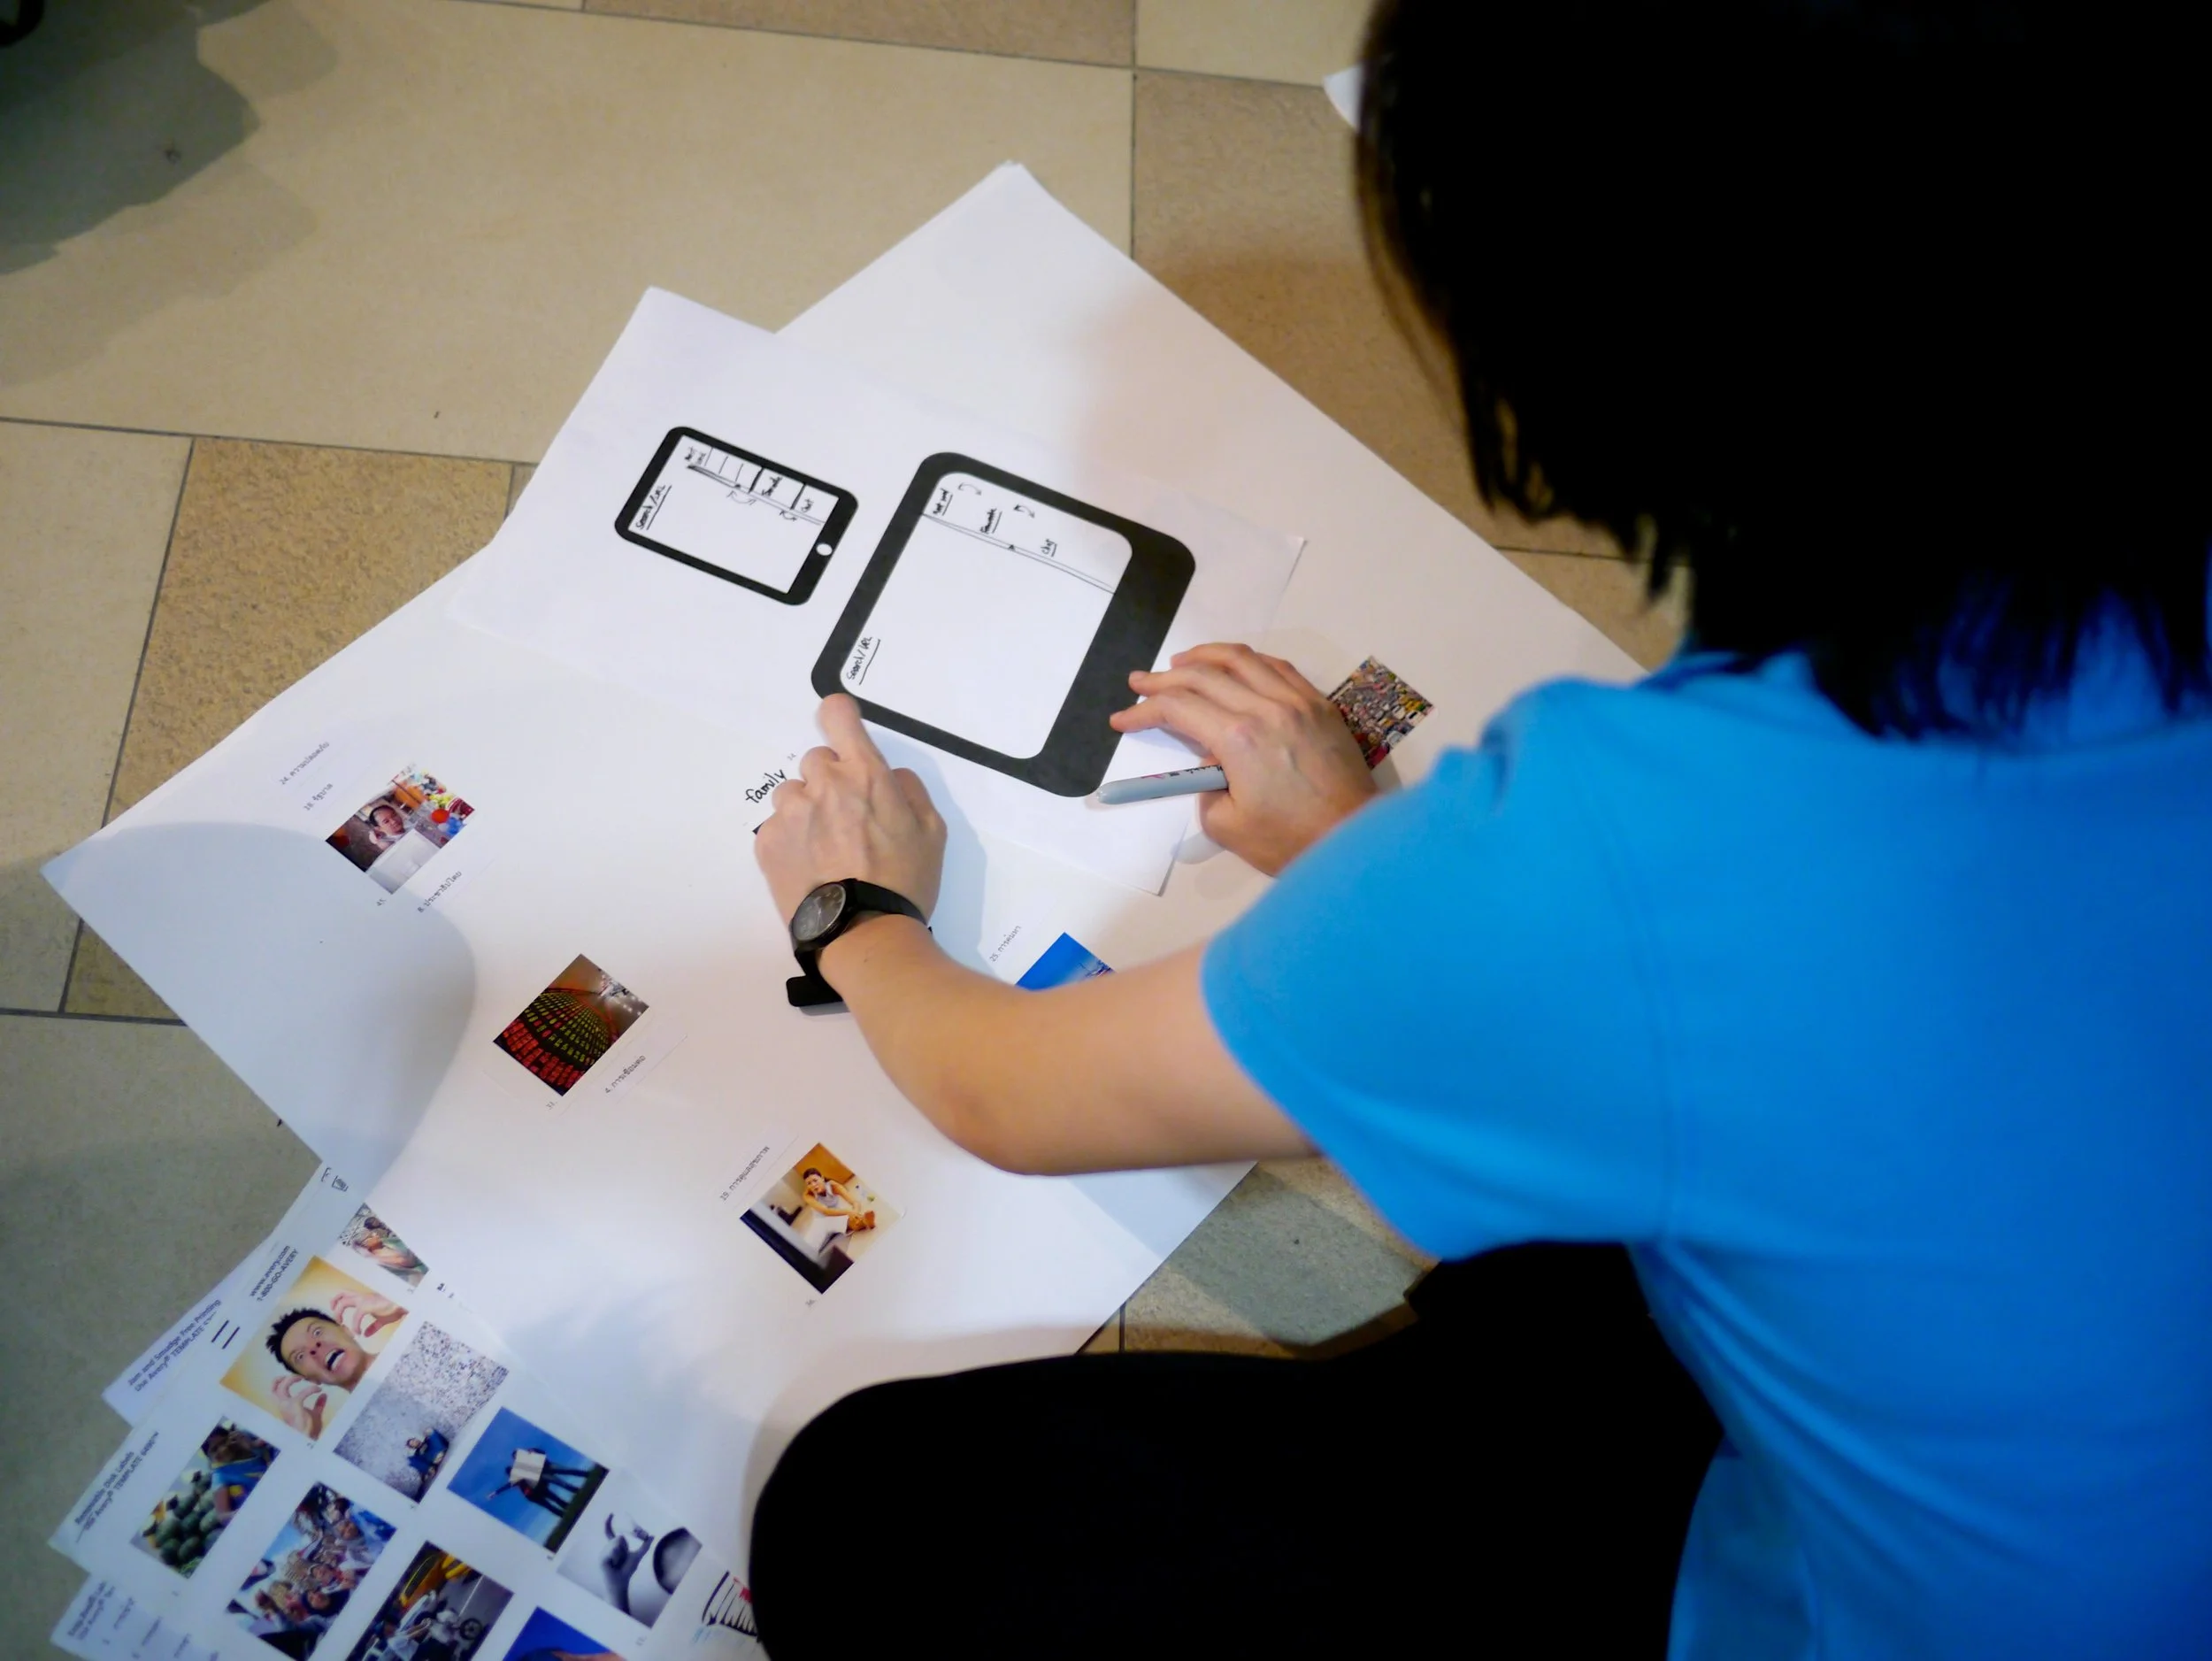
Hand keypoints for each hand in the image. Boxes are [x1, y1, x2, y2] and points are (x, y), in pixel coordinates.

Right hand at [269, 1376, 327, 1435]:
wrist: (308, 1442)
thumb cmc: (309, 1431)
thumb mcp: (315, 1416)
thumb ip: (318, 1405)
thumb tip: (324, 1395)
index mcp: (285, 1407)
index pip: (275, 1392)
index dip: (282, 1382)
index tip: (298, 1379)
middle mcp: (282, 1406)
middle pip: (274, 1387)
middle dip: (283, 1378)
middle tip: (298, 1377)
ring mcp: (287, 1407)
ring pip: (281, 1387)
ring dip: (293, 1379)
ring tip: (304, 1379)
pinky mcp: (295, 1407)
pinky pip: (301, 1393)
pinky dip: (311, 1389)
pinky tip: (319, 1390)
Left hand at [330, 1290, 400, 1337]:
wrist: (403, 1304)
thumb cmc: (395, 1309)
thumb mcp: (382, 1320)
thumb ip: (373, 1327)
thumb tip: (366, 1334)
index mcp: (365, 1299)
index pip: (348, 1294)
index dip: (338, 1300)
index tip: (335, 1309)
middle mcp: (362, 1297)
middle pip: (342, 1293)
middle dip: (334, 1303)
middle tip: (335, 1316)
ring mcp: (364, 1300)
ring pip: (344, 1302)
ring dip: (339, 1313)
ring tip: (341, 1323)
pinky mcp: (367, 1306)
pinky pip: (355, 1316)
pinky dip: (354, 1325)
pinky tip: (358, 1332)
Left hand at [756, 695, 946, 925]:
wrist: (863, 934)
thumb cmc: (904, 882)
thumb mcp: (932, 832)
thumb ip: (910, 790)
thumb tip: (889, 776)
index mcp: (865, 774)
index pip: (837, 714)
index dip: (839, 717)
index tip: (843, 732)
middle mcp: (822, 784)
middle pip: (816, 760)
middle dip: (831, 781)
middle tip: (848, 820)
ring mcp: (790, 814)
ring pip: (793, 794)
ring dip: (807, 811)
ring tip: (826, 850)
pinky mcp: (767, 843)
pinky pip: (777, 828)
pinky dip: (791, 841)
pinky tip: (811, 869)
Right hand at [1110, 644, 1375, 874]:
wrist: (1354, 841)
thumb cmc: (1291, 841)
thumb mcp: (1227, 826)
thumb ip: (1205, 786)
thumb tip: (1211, 762)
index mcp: (1239, 739)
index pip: (1178, 708)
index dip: (1143, 711)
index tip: (1122, 720)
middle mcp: (1267, 708)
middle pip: (1203, 677)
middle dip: (1163, 679)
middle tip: (1139, 683)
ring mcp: (1298, 702)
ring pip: (1242, 660)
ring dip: (1204, 657)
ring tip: (1181, 663)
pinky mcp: (1319, 705)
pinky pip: (1278, 667)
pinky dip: (1248, 661)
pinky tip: (1234, 667)